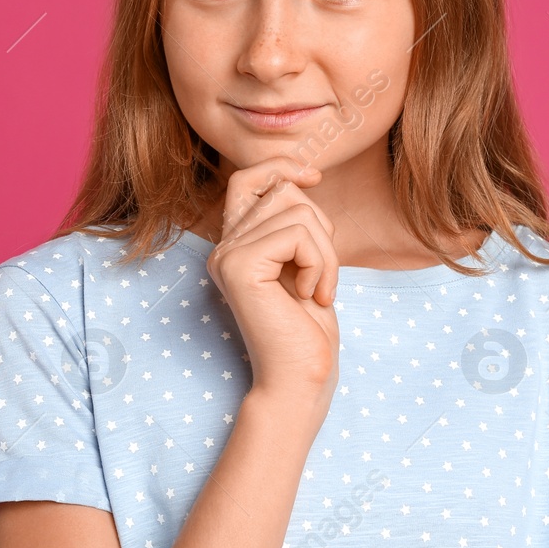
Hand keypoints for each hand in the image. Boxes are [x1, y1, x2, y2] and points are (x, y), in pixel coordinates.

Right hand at [205, 156, 340, 410]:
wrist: (299, 380)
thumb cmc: (307, 331)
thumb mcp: (304, 264)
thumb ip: (294, 224)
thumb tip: (301, 177)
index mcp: (236, 245)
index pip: (247, 178)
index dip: (281, 167)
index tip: (314, 177)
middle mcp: (223, 247)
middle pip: (284, 192)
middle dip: (321, 229)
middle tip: (320, 277)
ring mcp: (226, 255)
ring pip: (297, 211)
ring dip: (325, 252)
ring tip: (316, 290)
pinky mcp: (238, 265)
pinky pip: (298, 233)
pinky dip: (318, 263)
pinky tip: (308, 295)